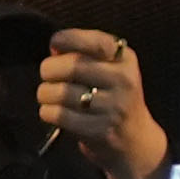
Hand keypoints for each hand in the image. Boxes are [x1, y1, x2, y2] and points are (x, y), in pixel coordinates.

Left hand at [35, 29, 166, 178]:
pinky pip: (58, 115)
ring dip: (45, 94)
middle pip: (71, 66)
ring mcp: (114, 107)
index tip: (55, 43)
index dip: (68, 38)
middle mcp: (123, 81)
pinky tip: (55, 113)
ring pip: (60, 92)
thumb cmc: (112, 97)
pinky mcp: (100, 130)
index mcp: (126, 60)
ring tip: (51, 96)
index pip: (95, 41)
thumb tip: (56, 47)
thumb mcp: (110, 69)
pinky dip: (48, 112)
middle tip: (49, 76)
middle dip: (49, 69)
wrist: (133, 140)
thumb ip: (84, 53)